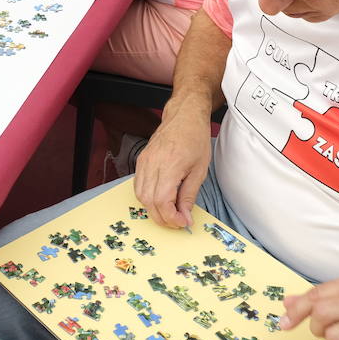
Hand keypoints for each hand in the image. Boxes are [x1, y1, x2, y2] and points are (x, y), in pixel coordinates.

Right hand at [131, 94, 212, 227]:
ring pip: (140, 195)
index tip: (183, 222)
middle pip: (148, 201)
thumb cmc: (195, 139)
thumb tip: (184, 217)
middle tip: (177, 222)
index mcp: (170, 165)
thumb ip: (189, 195)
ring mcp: (144, 161)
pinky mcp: (141, 160)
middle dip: (162, 218)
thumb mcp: (200, 170)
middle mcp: (152, 164)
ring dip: (153, 209)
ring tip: (169, 212)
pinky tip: (160, 198)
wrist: (184, 116)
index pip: (162, 201)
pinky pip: (138, 185)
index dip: (171, 217)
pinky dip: (147, 197)